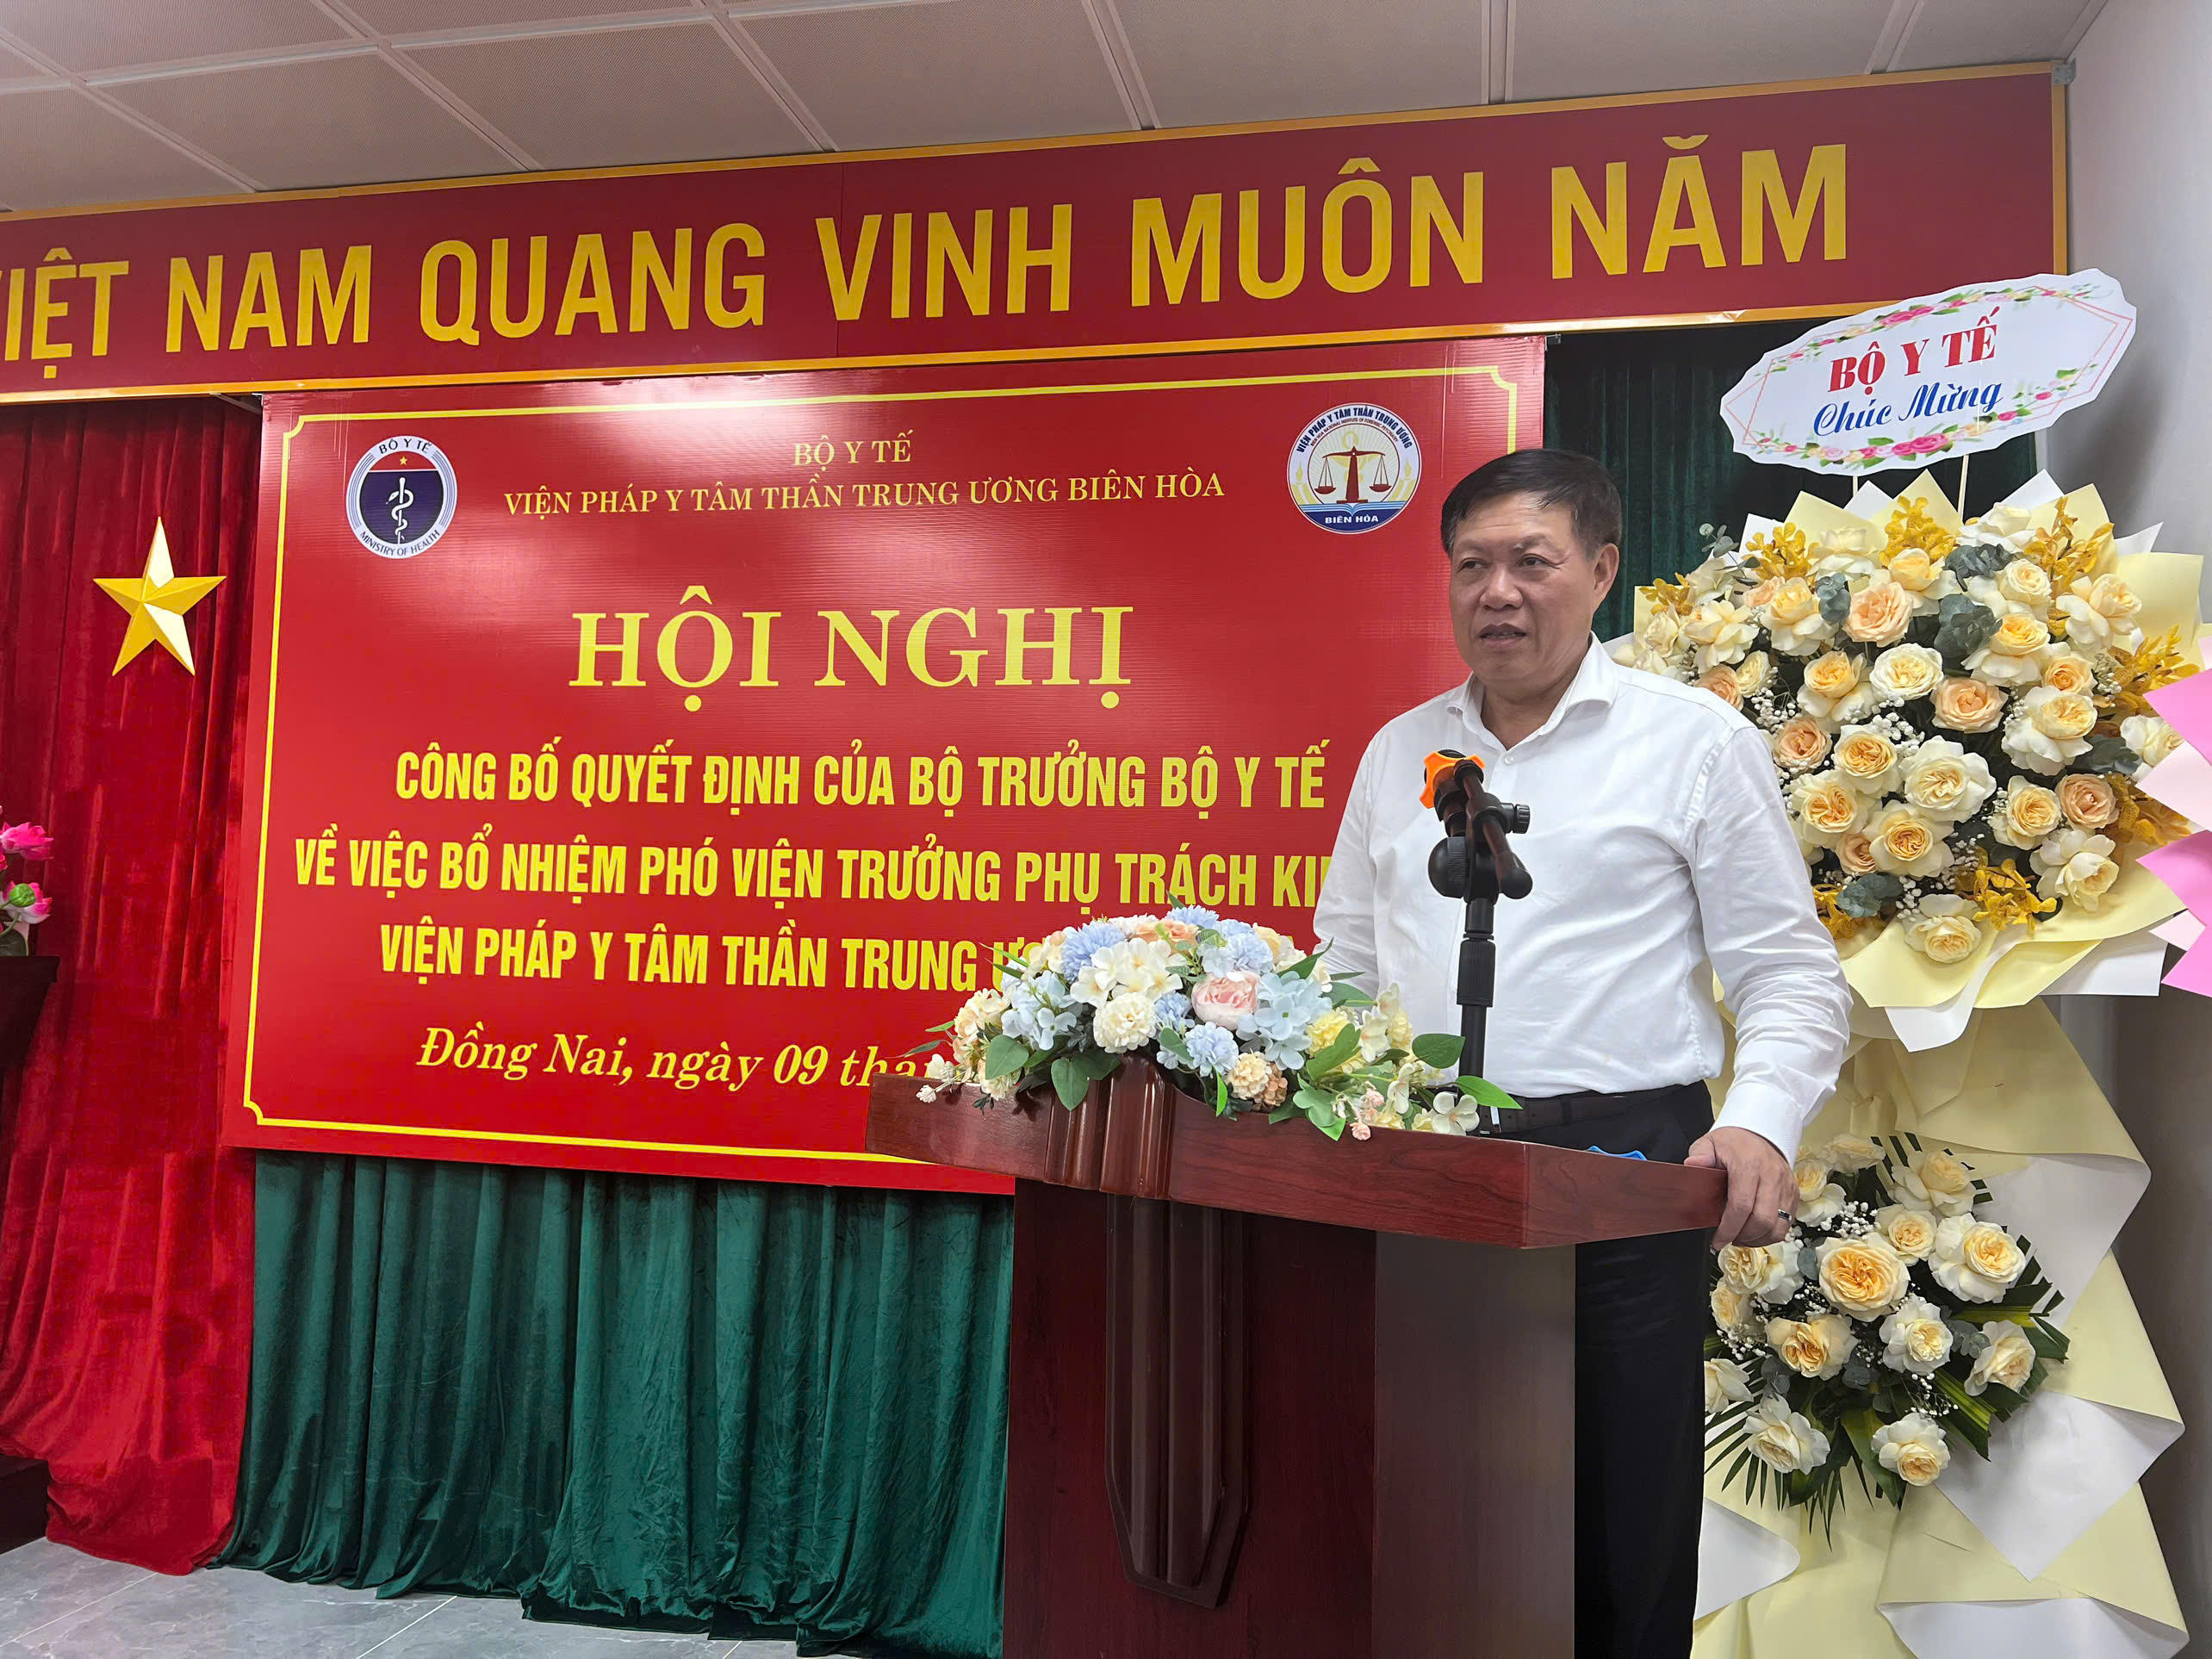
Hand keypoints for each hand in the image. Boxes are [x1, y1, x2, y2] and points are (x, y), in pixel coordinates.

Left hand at [1686, 1126, 1792, 1249]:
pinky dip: (1772, 1233)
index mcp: (1749, 1165)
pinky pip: (1788, 1222)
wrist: (1760, 1134)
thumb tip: (1691, 1166)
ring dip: (1759, 1239)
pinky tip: (1756, 1232)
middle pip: (1763, 1220)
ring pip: (1778, 1226)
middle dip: (1744, 1237)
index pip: (1741, 1205)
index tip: (1717, 1240)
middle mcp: (1771, 1176)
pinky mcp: (1794, 1193)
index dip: (1729, 1228)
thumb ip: (1700, 1154)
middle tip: (1729, 1240)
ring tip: (1742, 1238)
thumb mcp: (1710, 1142)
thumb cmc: (1733, 1143)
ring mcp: (1786, 1186)